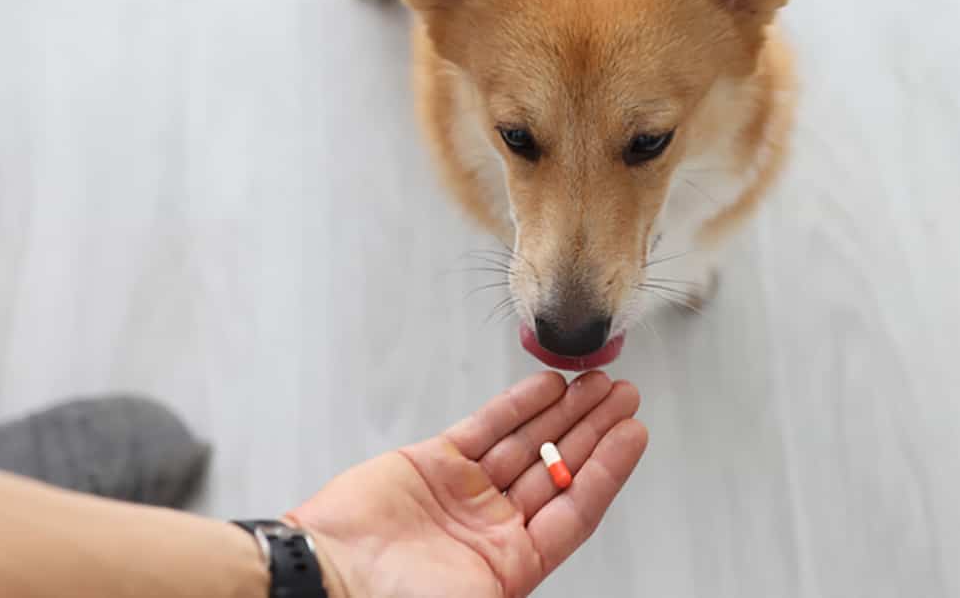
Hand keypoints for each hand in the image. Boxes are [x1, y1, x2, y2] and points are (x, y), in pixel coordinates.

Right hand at [288, 371, 646, 597]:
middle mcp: (492, 526)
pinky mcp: (434, 463)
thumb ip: (514, 583)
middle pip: (558, 467)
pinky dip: (518, 405)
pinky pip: (487, 427)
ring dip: (564, 411)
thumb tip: (539, 577)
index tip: (635, 435)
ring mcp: (464, 492)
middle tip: (625, 396)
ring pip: (528, 441)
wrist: (324, 576)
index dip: (608, 470)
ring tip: (596, 383)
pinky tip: (547, 385)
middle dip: (593, 430)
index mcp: (510, 565)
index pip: (575, 508)